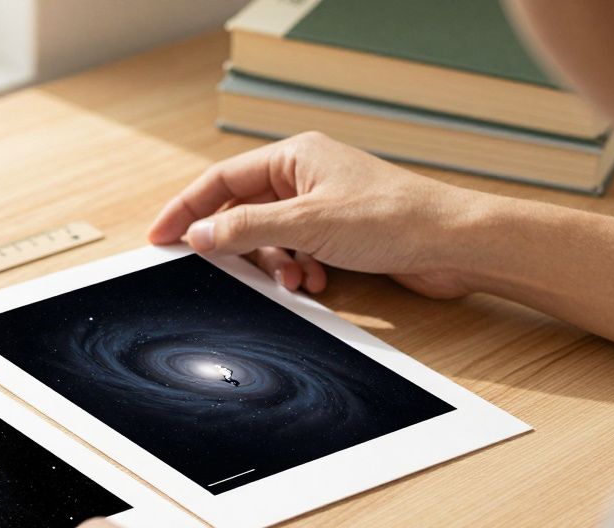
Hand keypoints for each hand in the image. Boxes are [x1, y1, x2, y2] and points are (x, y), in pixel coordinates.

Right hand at [148, 131, 494, 298]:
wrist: (453, 245)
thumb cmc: (394, 218)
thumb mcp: (307, 223)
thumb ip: (247, 228)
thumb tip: (199, 234)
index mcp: (294, 156)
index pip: (221, 180)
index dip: (186, 209)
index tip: (160, 237)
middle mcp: (305, 177)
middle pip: (243, 212)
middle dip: (239, 248)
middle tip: (221, 272)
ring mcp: (322, 206)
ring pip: (270, 240)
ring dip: (274, 266)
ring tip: (295, 281)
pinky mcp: (339, 235)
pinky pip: (297, 255)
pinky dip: (299, 273)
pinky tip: (318, 284)